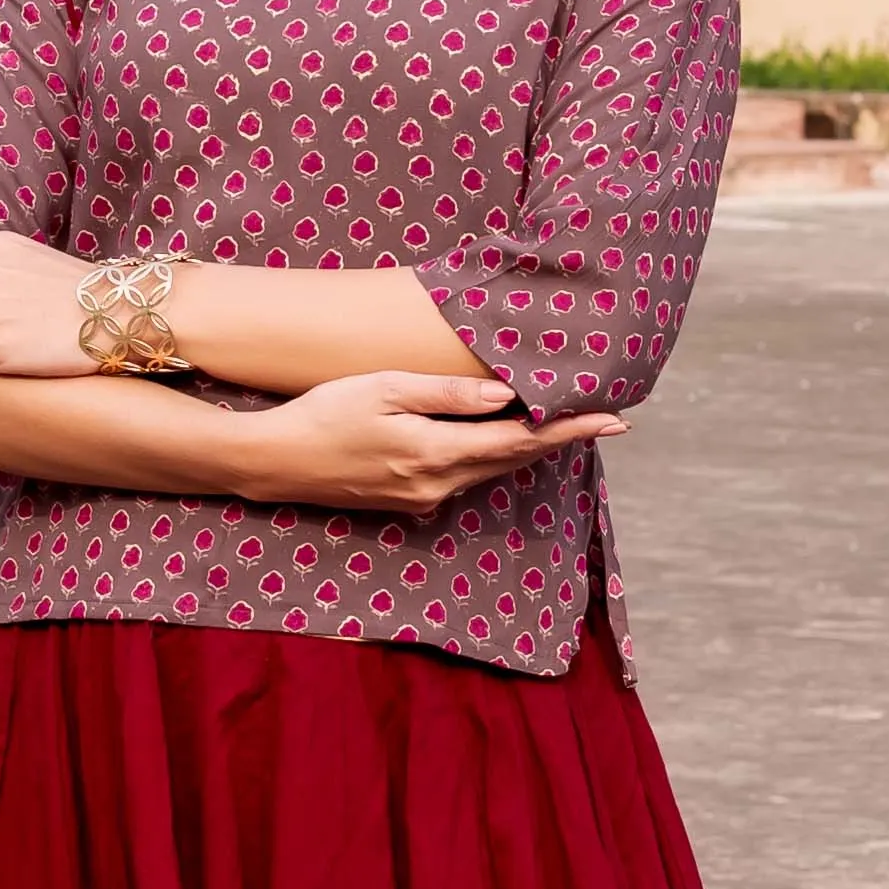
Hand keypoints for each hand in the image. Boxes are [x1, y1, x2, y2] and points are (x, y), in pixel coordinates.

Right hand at [228, 372, 624, 514]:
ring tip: (566, 422)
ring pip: (490, 468)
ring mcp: (423, 497)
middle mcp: (437, 485)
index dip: (569, 429)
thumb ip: (447, 394)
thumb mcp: (384, 389)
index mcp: (436, 455)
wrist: (274, 462)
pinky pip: (464, 474)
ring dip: (528, 447)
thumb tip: (506, 395)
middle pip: (513, 459)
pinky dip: (491, 454)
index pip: (519, 441)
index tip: (614, 420)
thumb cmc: (324, 413)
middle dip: (560, 438)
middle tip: (609, 418)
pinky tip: (502, 436)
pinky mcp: (409, 499)